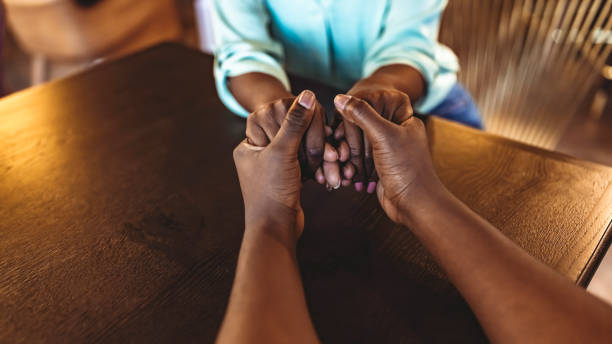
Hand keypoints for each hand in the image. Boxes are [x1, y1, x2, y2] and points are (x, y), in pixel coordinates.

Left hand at [234, 91, 317, 242]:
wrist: (276, 229)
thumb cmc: (272, 192)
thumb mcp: (283, 152)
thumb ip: (295, 122)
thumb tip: (307, 94)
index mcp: (249, 142)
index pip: (276, 113)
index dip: (298, 119)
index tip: (312, 130)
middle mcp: (259, 151)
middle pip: (292, 129)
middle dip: (313, 142)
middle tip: (328, 154)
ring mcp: (274, 164)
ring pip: (302, 146)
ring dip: (319, 155)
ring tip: (333, 167)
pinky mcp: (288, 175)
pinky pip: (305, 160)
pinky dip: (318, 166)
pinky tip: (327, 174)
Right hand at [334, 86, 413, 192]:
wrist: (414, 205)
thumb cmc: (406, 169)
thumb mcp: (383, 135)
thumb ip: (362, 114)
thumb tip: (341, 98)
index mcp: (403, 120)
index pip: (372, 107)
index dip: (352, 117)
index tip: (339, 129)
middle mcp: (396, 134)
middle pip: (362, 128)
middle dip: (348, 143)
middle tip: (340, 152)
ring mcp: (387, 152)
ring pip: (359, 147)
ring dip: (349, 159)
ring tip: (345, 168)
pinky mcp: (380, 169)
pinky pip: (360, 163)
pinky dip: (352, 170)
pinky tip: (347, 177)